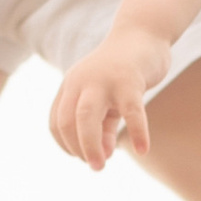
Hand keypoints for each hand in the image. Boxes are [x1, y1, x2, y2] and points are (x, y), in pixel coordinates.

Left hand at [49, 26, 169, 171]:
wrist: (143, 34)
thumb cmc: (122, 73)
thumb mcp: (107, 101)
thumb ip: (103, 127)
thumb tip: (104, 154)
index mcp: (71, 86)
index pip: (57, 123)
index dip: (68, 145)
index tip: (86, 156)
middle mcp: (81, 82)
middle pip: (67, 122)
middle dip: (78, 149)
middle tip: (95, 166)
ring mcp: (104, 80)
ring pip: (87, 117)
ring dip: (90, 146)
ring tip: (101, 165)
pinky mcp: (130, 80)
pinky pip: (131, 112)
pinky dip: (136, 133)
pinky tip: (142, 149)